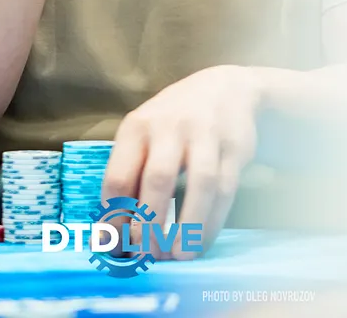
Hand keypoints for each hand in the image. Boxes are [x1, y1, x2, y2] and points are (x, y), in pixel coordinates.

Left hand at [101, 65, 261, 259]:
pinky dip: (213, 221)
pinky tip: (201, 240)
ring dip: (188, 225)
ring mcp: (206, 134)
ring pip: (199, 184)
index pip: (118, 178)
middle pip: (158, 180)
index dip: (114, 218)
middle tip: (147, 257)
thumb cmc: (171, 124)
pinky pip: (225, 188)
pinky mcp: (235, 146)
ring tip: (178, 255)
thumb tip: (111, 236)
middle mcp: (170, 126)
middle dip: (151, 224)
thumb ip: (128, 176)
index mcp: (137, 127)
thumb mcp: (143, 135)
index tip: (115, 247)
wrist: (225, 89)